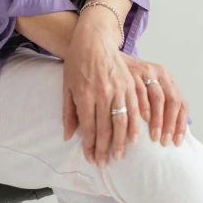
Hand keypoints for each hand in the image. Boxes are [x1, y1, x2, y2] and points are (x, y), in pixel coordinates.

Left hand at [62, 24, 141, 167]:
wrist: (93, 38)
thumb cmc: (77, 61)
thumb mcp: (67, 86)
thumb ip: (69, 112)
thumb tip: (68, 137)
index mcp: (85, 94)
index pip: (89, 127)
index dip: (90, 146)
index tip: (91, 159)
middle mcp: (102, 93)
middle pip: (105, 128)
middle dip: (105, 149)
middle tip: (105, 164)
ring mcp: (118, 88)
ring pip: (122, 121)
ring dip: (121, 142)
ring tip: (119, 156)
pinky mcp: (129, 83)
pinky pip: (135, 108)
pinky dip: (135, 125)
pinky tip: (134, 137)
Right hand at [120, 52, 189, 148]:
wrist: (108, 56)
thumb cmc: (130, 78)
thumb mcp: (148, 86)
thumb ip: (158, 103)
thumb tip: (169, 133)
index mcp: (167, 78)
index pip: (181, 103)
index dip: (180, 123)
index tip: (176, 141)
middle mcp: (160, 73)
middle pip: (173, 100)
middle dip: (171, 123)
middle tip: (165, 141)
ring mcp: (146, 71)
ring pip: (159, 98)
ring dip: (158, 120)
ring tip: (154, 137)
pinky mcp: (133, 72)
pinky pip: (141, 92)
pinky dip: (143, 108)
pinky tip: (142, 121)